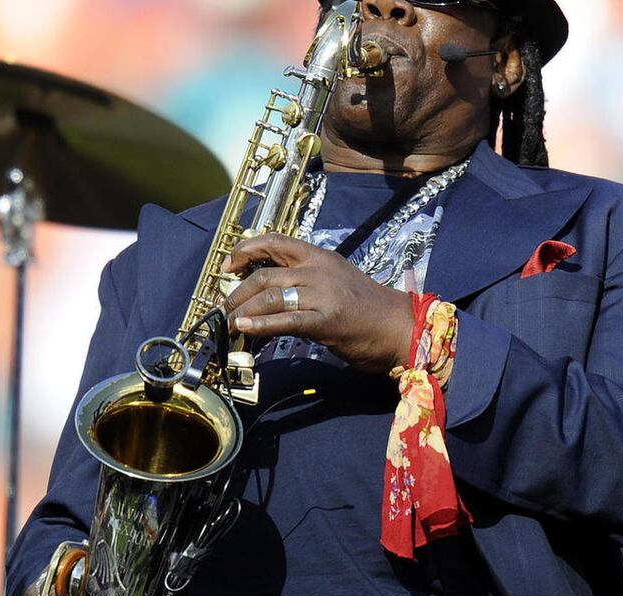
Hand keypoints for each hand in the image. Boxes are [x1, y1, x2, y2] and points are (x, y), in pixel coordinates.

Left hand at [221, 233, 414, 372]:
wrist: (399, 326)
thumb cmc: (367, 308)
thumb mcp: (335, 281)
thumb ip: (306, 280)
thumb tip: (270, 290)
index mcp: (320, 257)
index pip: (275, 242)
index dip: (245, 250)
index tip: (228, 266)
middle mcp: (319, 270)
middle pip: (265, 274)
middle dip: (236, 292)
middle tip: (223, 307)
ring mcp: (323, 294)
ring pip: (270, 296)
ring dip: (242, 310)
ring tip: (229, 323)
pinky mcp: (326, 320)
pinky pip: (285, 320)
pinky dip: (260, 323)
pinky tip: (245, 327)